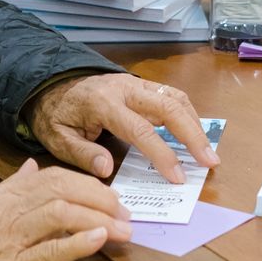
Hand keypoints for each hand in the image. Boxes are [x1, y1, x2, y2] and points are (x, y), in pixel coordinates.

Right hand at [0, 159, 132, 260]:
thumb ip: (14, 185)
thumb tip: (32, 165)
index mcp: (7, 194)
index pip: (54, 176)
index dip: (88, 183)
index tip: (111, 195)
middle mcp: (10, 209)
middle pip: (62, 189)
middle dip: (99, 198)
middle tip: (124, 213)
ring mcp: (12, 236)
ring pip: (60, 213)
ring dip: (97, 219)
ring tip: (121, 230)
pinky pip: (50, 250)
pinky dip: (78, 243)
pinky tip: (98, 240)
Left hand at [27, 73, 218, 183]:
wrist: (51, 83)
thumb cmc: (56, 115)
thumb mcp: (57, 138)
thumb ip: (82, 154)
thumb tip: (107, 169)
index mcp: (104, 104)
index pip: (141, 130)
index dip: (162, 154)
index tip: (178, 177)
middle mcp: (125, 89)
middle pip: (169, 107)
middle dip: (193, 135)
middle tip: (210, 161)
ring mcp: (135, 83)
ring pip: (175, 97)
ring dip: (196, 123)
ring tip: (208, 150)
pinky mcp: (141, 84)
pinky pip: (171, 95)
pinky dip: (187, 113)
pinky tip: (194, 132)